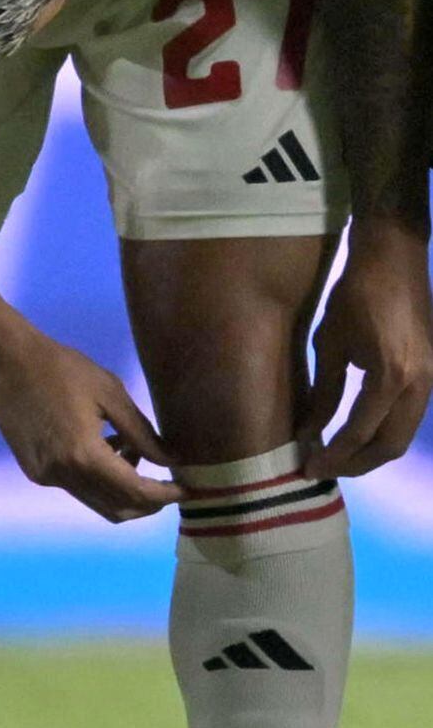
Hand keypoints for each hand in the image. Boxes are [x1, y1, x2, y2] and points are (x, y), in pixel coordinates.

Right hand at [0, 325, 176, 521]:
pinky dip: (98, 480)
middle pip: (118, 510)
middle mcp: (64, 475)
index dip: (165, 496)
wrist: (2, 360)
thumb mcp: (110, 392)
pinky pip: (77, 488)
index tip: (187, 489)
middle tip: (167, 483)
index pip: (136, 492)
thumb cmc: (59, 367)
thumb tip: (170, 461)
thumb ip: (142, 433)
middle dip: (148, 503)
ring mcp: (46, 477)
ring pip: (97, 502)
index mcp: (84, 455)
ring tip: (131, 453)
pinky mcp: (34, 472)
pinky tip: (101, 447)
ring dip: (123, 491)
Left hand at [304, 218, 432, 474]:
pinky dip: (384, 432)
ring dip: (371, 452)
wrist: (395, 258)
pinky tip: (357, 434)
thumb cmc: (355, 293)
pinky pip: (408, 418)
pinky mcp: (430, 375)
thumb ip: (323, 392)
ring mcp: (430, 381)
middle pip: (389, 446)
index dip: (333, 455)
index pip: (359, 433)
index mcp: (391, 377)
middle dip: (356, 464)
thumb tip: (308, 432)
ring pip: (402, 435)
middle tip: (323, 469)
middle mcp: (418, 386)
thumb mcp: (329, 342)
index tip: (309, 468)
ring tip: (337, 457)